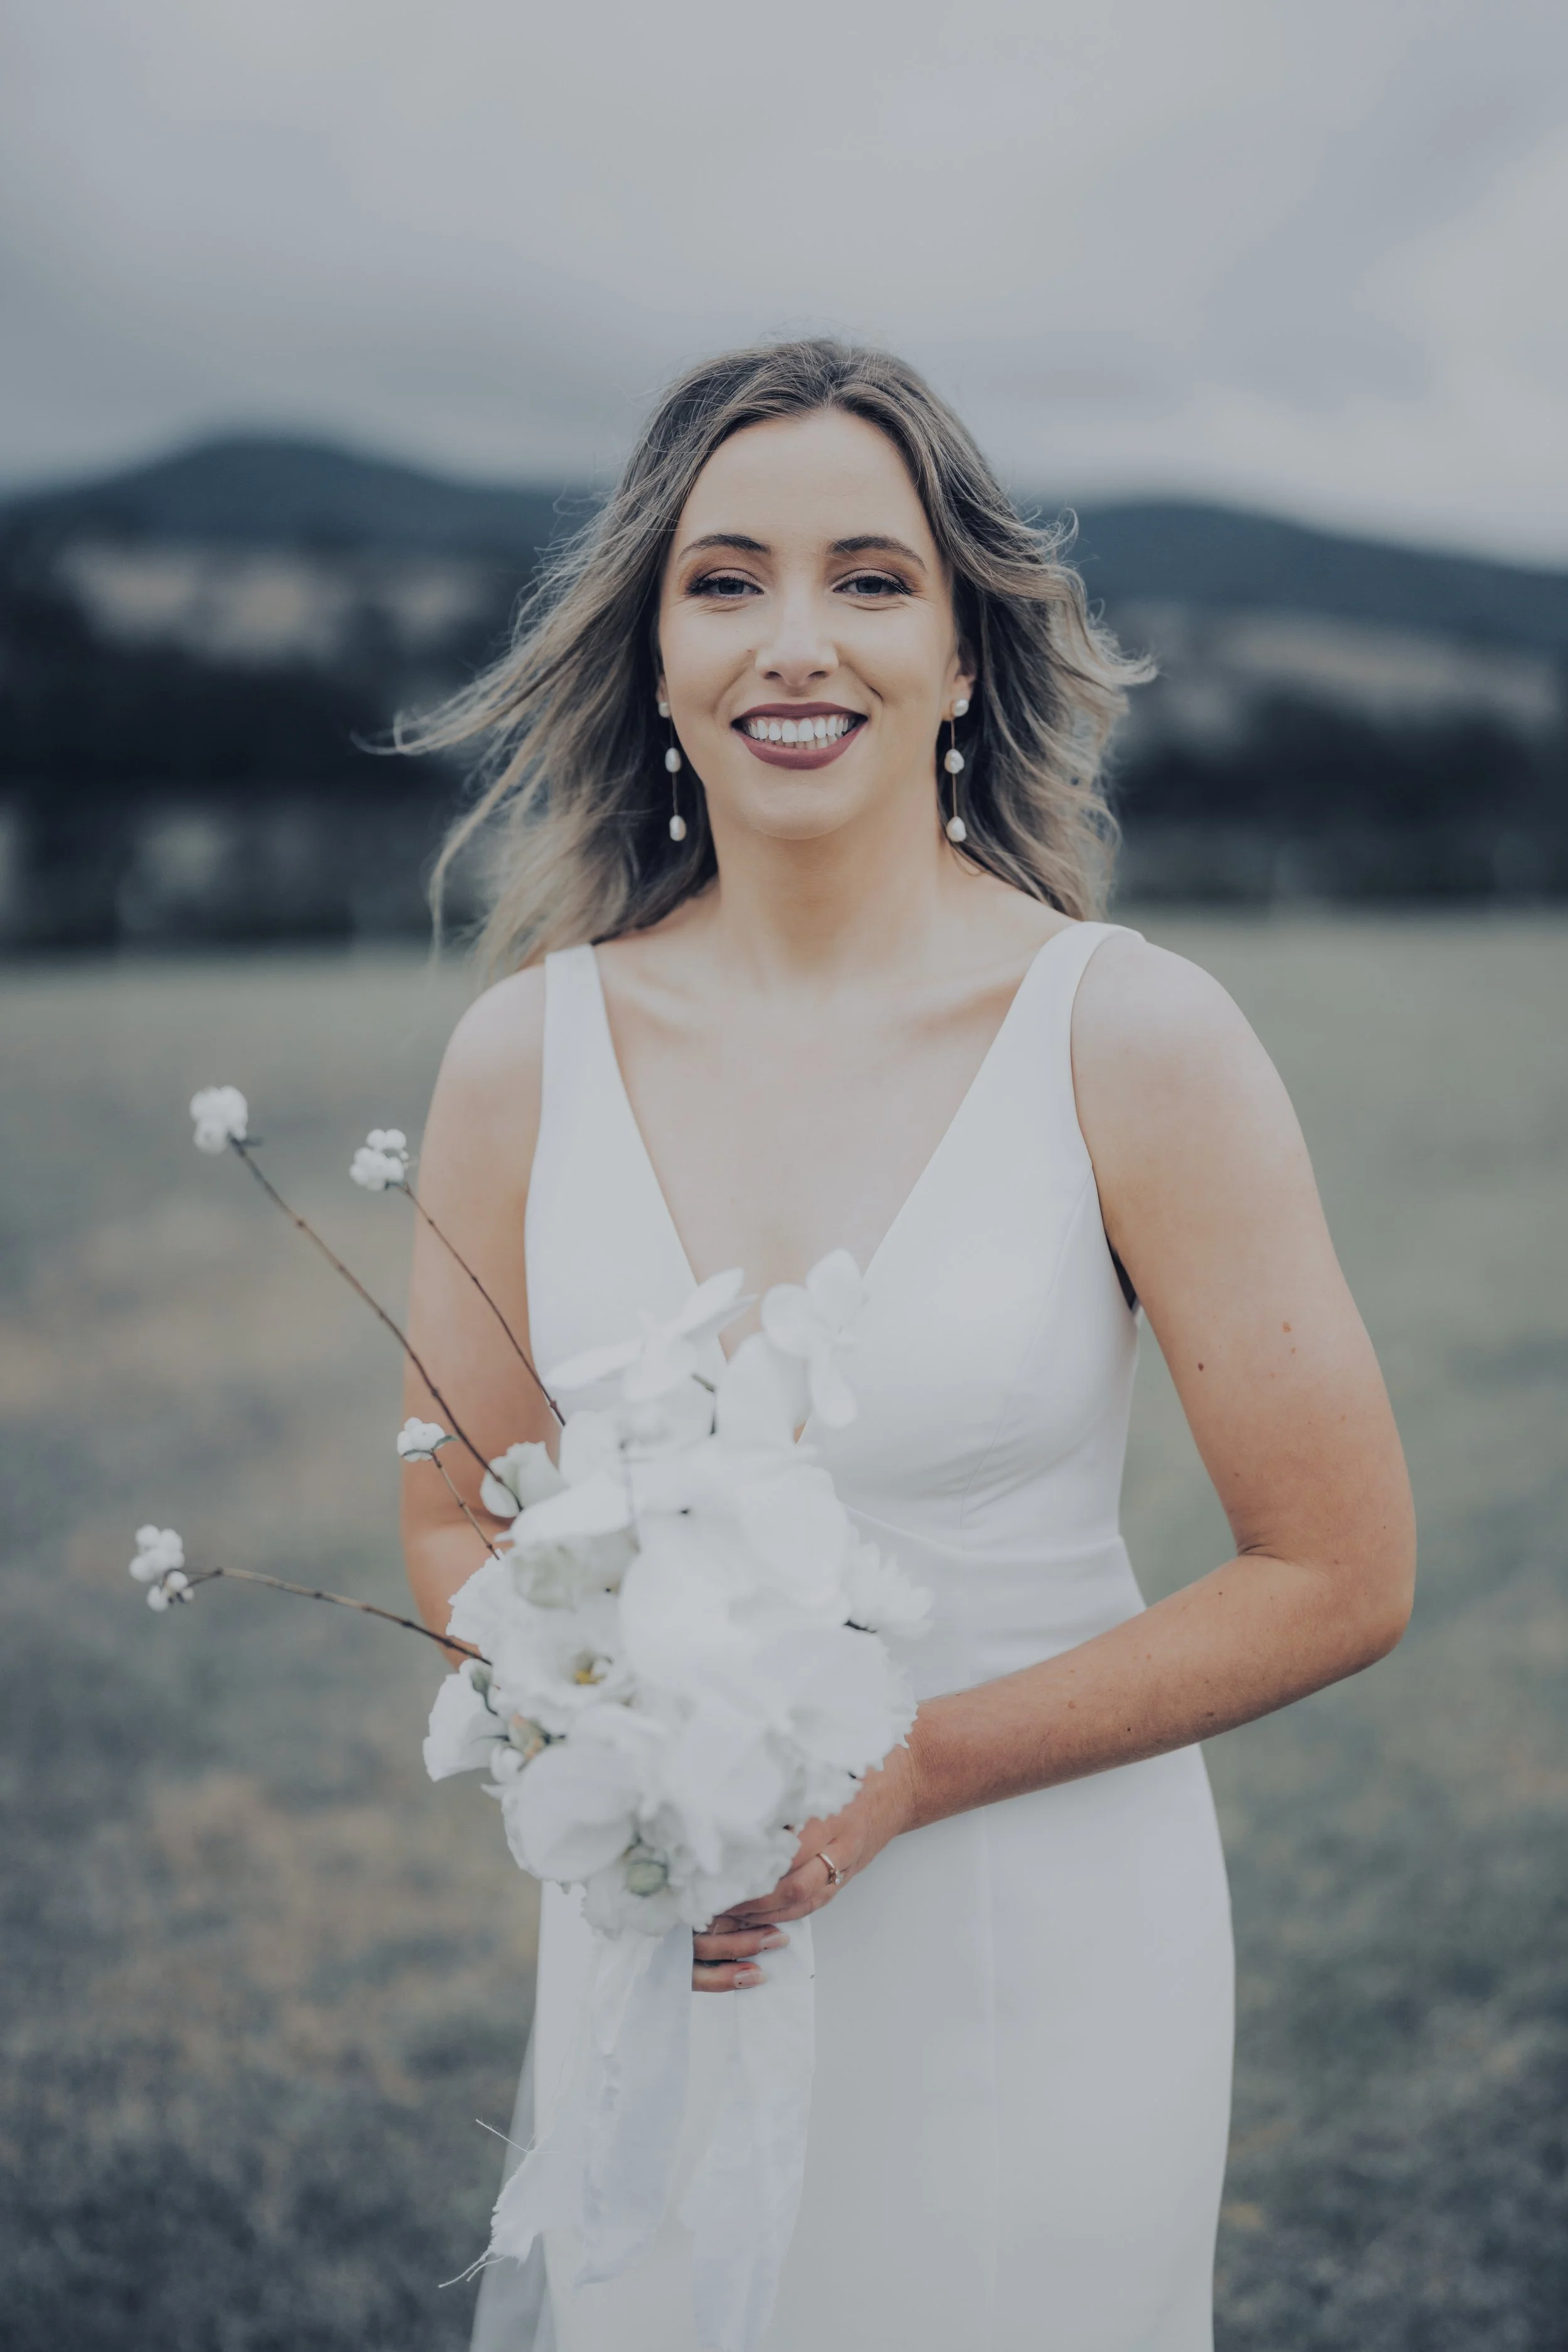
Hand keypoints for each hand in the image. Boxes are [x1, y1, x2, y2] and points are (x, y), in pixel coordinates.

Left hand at [691, 1742, 916, 1991]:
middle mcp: (841, 1846)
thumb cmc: (862, 1763)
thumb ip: (790, 1779)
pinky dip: (787, 1914)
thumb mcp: (827, 1764)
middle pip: (795, 1887)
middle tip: (717, 1900)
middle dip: (754, 1900)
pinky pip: (817, 1903)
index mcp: (832, 1816)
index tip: (720, 1869)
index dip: (756, 1866)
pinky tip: (760, 1916)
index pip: (790, 1852)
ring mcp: (846, 1864)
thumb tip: (739, 1786)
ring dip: (766, 1914)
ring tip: (729, 1915)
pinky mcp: (848, 1874)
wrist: (908, 1778)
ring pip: (805, 1902)